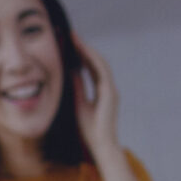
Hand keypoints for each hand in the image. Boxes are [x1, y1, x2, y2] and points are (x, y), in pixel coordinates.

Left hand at [71, 34, 121, 163]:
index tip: (69, 42)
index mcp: (102, 90)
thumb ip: (77, 88)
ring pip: (100, 63)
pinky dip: (92, 60)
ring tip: (74, 38)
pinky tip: (82, 51)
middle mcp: (109, 87)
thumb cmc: (89, 130)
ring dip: (87, 50)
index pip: (91, 67)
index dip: (81, 54)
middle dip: (83, 47)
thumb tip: (69, 72)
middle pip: (96, 61)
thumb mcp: (78, 104)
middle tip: (70, 34)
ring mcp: (111, 89)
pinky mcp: (110, 93)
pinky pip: (101, 71)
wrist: (100, 146)